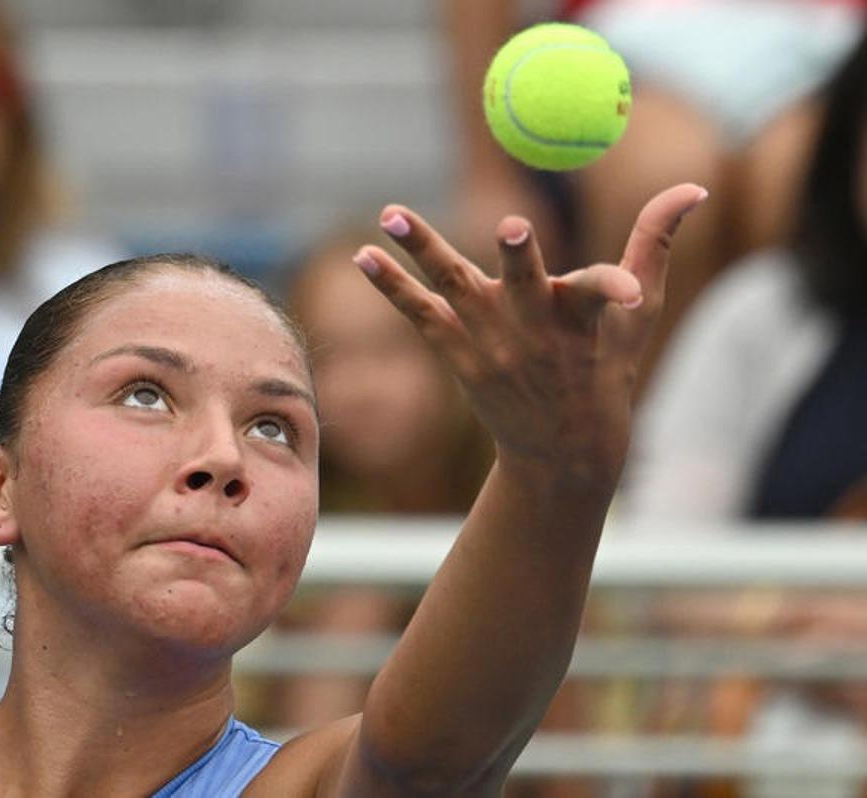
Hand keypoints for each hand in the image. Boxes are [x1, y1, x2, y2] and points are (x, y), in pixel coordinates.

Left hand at [354, 183, 707, 484]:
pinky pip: (422, 316)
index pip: (608, 293)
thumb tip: (692, 186)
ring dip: (424, 250)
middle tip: (512, 225)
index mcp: (586, 320)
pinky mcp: (460, 356)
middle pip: (526, 286)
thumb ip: (655, 243)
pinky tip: (363, 256)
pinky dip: (392, 288)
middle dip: (522, 257)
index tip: (632, 291)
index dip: (621, 288)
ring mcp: (494, 345)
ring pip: (457, 288)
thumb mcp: (640, 314)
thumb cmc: (605, 368)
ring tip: (391, 212)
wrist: (561, 449)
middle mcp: (537, 331)